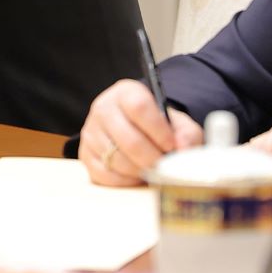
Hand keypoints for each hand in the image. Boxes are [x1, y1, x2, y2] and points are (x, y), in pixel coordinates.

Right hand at [81, 79, 202, 185]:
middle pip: (128, 139)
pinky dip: (125, 180)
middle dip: (152, 158)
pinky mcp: (85, 154)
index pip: (139, 107)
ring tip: (152, 169)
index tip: (171, 146)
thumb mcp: (178, 124)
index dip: (158, 131)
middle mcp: (103, 108)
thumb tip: (182, 148)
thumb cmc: (158, 128)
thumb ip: (187, 133)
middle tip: (164, 166)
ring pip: (117, 159)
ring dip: (140, 171)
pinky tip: (136, 174)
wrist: (137, 132)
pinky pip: (105, 175)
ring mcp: (91, 132)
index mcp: (126, 93)